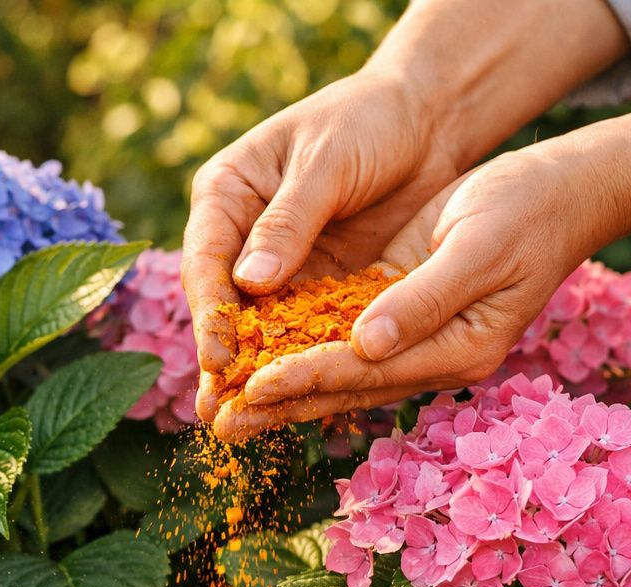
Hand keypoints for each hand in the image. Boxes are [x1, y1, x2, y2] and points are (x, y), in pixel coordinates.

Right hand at [181, 68, 462, 424]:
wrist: (425, 118)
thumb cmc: (369, 120)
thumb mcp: (327, 162)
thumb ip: (290, 221)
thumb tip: (250, 282)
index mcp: (227, 193)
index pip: (205, 260)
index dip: (210, 310)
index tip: (219, 354)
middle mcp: (243, 234)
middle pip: (223, 304)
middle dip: (220, 358)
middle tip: (214, 411)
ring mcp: (280, 263)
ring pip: (260, 326)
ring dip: (253, 374)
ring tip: (238, 425)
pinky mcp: (319, 283)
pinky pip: (303, 330)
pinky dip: (298, 364)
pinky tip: (293, 405)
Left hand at [211, 141, 621, 440]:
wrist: (558, 191)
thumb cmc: (526, 210)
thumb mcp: (479, 247)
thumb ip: (424, 299)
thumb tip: (368, 343)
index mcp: (456, 350)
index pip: (366, 371)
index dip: (307, 378)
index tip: (254, 386)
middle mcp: (430, 356)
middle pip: (343, 388)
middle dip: (279, 406)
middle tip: (218, 425)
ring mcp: (414, 339)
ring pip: (336, 373)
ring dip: (280, 391)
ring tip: (224, 410)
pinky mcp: (398, 311)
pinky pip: (341, 343)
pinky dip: (299, 354)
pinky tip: (257, 364)